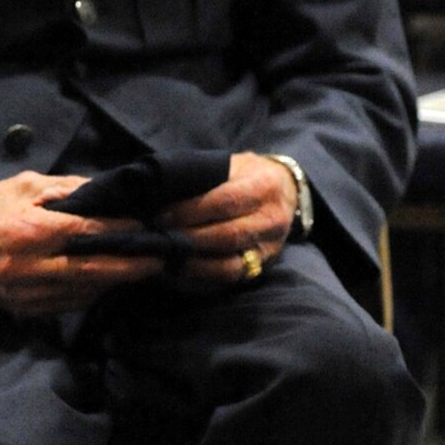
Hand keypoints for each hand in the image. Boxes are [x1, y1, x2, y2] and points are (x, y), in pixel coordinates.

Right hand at [0, 170, 163, 316]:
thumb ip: (68, 189)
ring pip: (84, 292)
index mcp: (30, 230)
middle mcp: (30, 267)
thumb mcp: (26, 185)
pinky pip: (67, 304)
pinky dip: (92, 293)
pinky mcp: (23, 310)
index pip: (88, 232)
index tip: (145, 224)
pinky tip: (109, 281)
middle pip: (93, 270)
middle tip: (160, 258)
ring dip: (115, 281)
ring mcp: (26, 293)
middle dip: (131, 265)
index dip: (120, 229)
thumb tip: (107, 192)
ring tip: (142, 269)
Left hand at [156, 151, 297, 287]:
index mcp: (264, 187)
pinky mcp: (262, 268)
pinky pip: (229, 280)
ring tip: (164, 259)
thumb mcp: (235, 164)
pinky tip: (177, 273)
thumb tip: (162, 192)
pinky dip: (200, 280)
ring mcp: (269, 248)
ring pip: (229, 266)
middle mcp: (271, 220)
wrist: (288, 192)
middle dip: (187, 240)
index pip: (225, 202)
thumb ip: (207, 178)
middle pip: (226, 236)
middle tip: (157, 239)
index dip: (190, 211)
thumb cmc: (250, 175)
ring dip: (192, 265)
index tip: (162, 216)